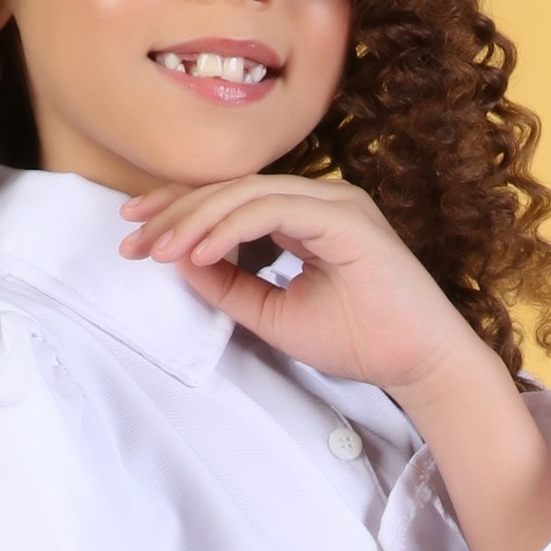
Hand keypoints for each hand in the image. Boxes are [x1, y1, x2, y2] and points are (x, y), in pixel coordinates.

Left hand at [117, 172, 477, 403]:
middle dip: (175, 211)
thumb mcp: (274, 315)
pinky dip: (230, 229)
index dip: (181, 211)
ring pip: (246, 192)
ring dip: (195, 220)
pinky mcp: (344, 218)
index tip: (137, 235)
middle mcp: (319, 197)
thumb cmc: (361, 340)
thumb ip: (229, 287)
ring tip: (156, 249)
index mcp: (306, 214)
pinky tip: (198, 253)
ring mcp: (334, 202)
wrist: (420, 363)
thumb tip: (179, 262)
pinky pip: (272, 211)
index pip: (232, 199)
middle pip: (231, 187)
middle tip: (130, 239)